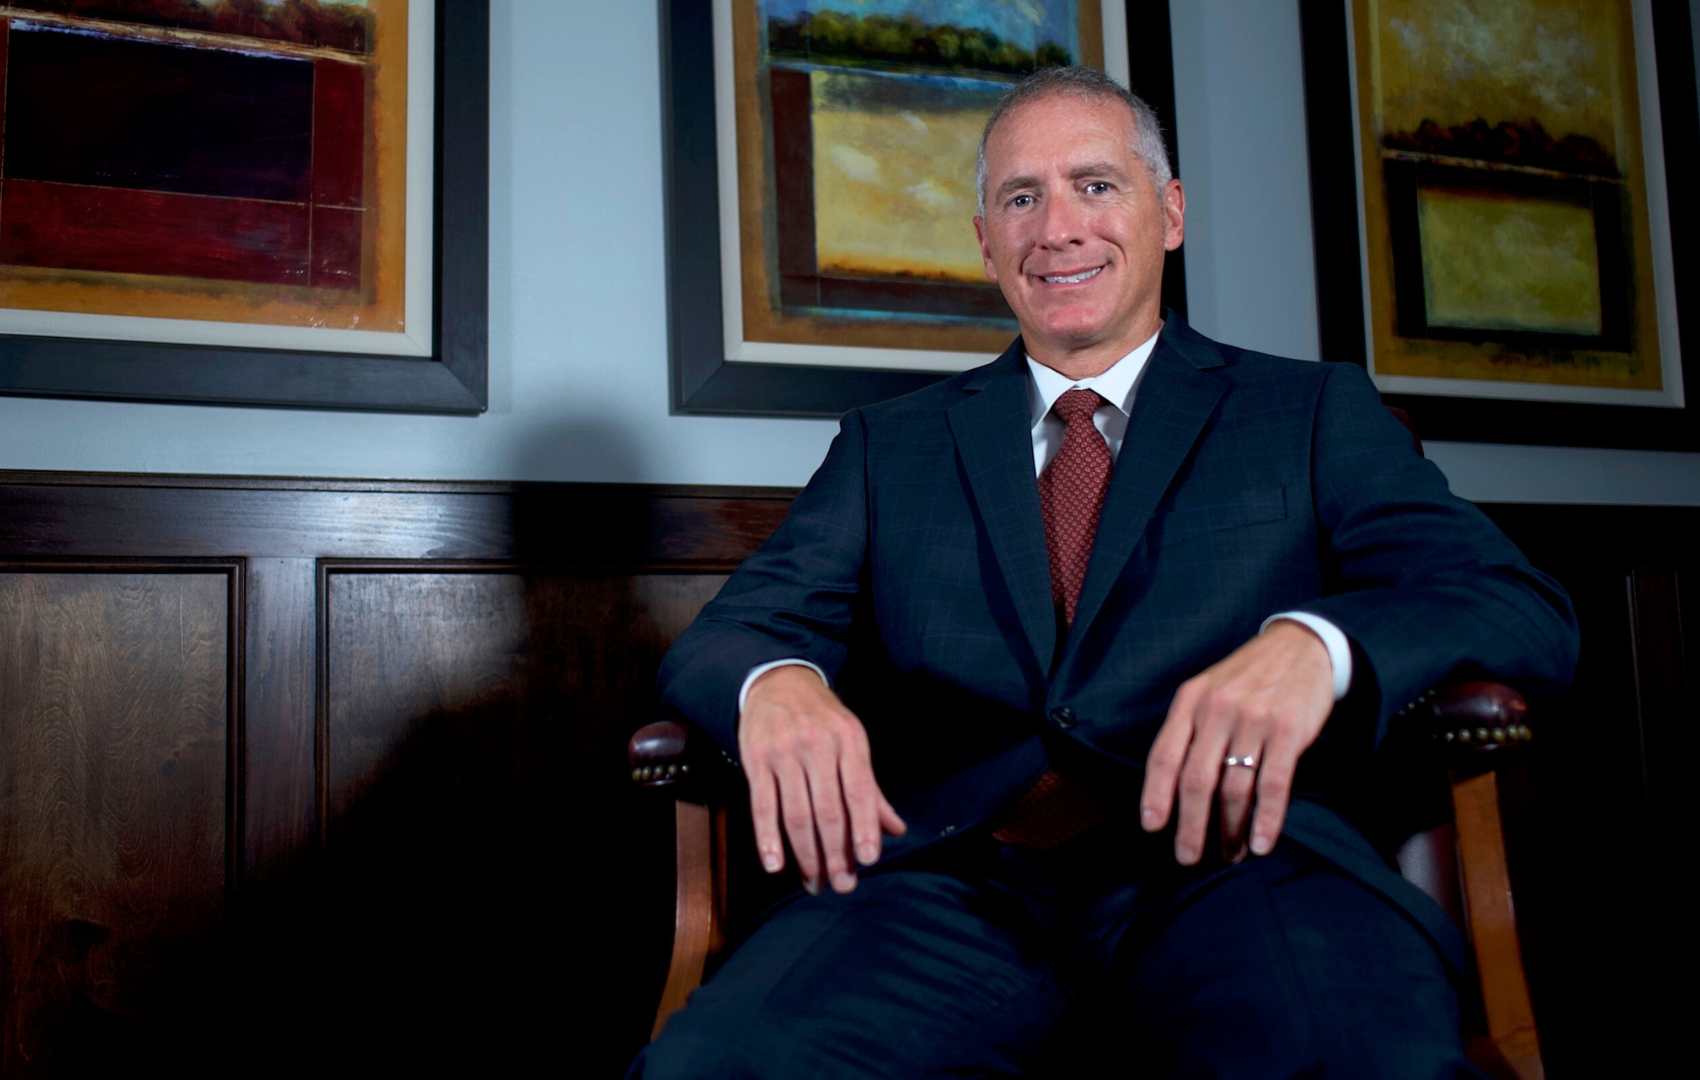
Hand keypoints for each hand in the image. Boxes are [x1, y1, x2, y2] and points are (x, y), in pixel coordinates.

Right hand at [738, 666, 906, 894]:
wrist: (777, 681)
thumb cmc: (822, 718)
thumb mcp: (852, 741)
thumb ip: (871, 788)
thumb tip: (896, 829)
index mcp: (849, 739)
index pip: (859, 791)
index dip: (864, 827)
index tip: (869, 860)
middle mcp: (817, 745)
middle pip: (828, 810)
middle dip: (836, 853)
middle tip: (842, 884)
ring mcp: (784, 752)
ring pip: (796, 813)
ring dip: (806, 855)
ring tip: (815, 882)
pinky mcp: (755, 759)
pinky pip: (762, 806)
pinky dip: (768, 839)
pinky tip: (776, 864)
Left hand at [1138, 621, 1333, 864]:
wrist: (1301, 646)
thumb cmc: (1248, 678)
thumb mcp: (1208, 689)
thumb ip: (1190, 728)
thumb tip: (1173, 786)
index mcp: (1190, 701)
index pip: (1163, 755)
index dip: (1155, 795)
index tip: (1152, 827)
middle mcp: (1217, 710)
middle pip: (1196, 780)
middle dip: (1190, 825)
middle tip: (1188, 856)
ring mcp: (1253, 719)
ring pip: (1234, 788)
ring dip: (1230, 829)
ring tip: (1230, 853)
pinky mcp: (1288, 729)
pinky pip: (1272, 785)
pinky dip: (1266, 820)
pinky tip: (1260, 843)